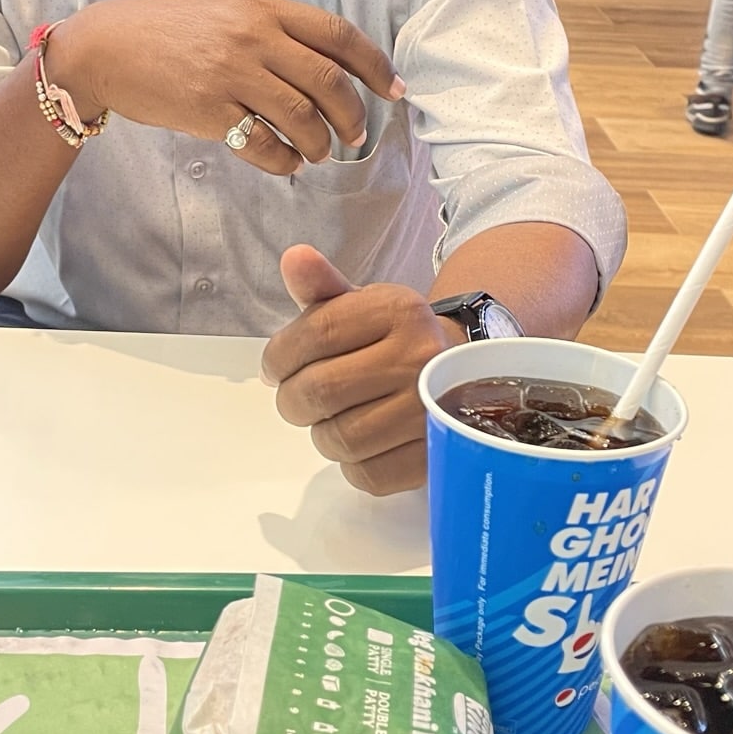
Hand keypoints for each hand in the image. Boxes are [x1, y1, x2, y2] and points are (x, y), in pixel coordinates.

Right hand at [54, 0, 402, 176]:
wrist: (107, 46)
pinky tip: (287, 161)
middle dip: (353, 115)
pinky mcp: (208, 110)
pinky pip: (264, 144)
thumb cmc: (170, 31)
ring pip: (302, 117)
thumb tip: (330, 65)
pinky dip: (285, 160)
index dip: (376, 66)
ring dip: (321, 143)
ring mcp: (230, 74)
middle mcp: (252, 37)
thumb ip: (276, 31)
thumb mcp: (229, 12)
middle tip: (356, 135)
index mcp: (264, 8)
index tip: (394, 90)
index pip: (339, 35)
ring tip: (319, 153)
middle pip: (329, 81)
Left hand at [260, 246, 459, 494]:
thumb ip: (322, 287)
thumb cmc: (395, 341)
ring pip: (340, 439)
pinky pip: (369, 475)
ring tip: (330, 420)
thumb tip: (294, 258)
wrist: (459, 374)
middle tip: (296, 399)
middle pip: (320, 390)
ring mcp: (430, 410)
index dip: (279, 357)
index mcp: (399, 310)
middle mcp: (420, 357)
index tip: (273, 369)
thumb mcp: (362, 306)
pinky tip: (359, 445)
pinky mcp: (434, 456)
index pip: (315, 334)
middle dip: (292, 400)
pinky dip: (352, 465)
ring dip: (321, 434)